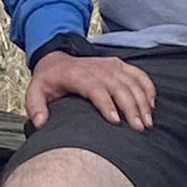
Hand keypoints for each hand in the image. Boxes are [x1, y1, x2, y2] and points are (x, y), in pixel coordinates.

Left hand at [25, 49, 155, 130]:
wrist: (57, 58)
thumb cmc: (49, 79)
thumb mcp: (35, 91)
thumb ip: (35, 106)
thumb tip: (41, 123)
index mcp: (77, 74)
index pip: (95, 88)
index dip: (107, 104)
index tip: (116, 121)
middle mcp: (96, 68)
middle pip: (118, 86)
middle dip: (131, 107)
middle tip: (139, 128)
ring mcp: (109, 65)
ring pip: (131, 81)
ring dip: (142, 101)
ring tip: (147, 122)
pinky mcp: (118, 64)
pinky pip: (138, 74)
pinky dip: (147, 87)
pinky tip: (152, 104)